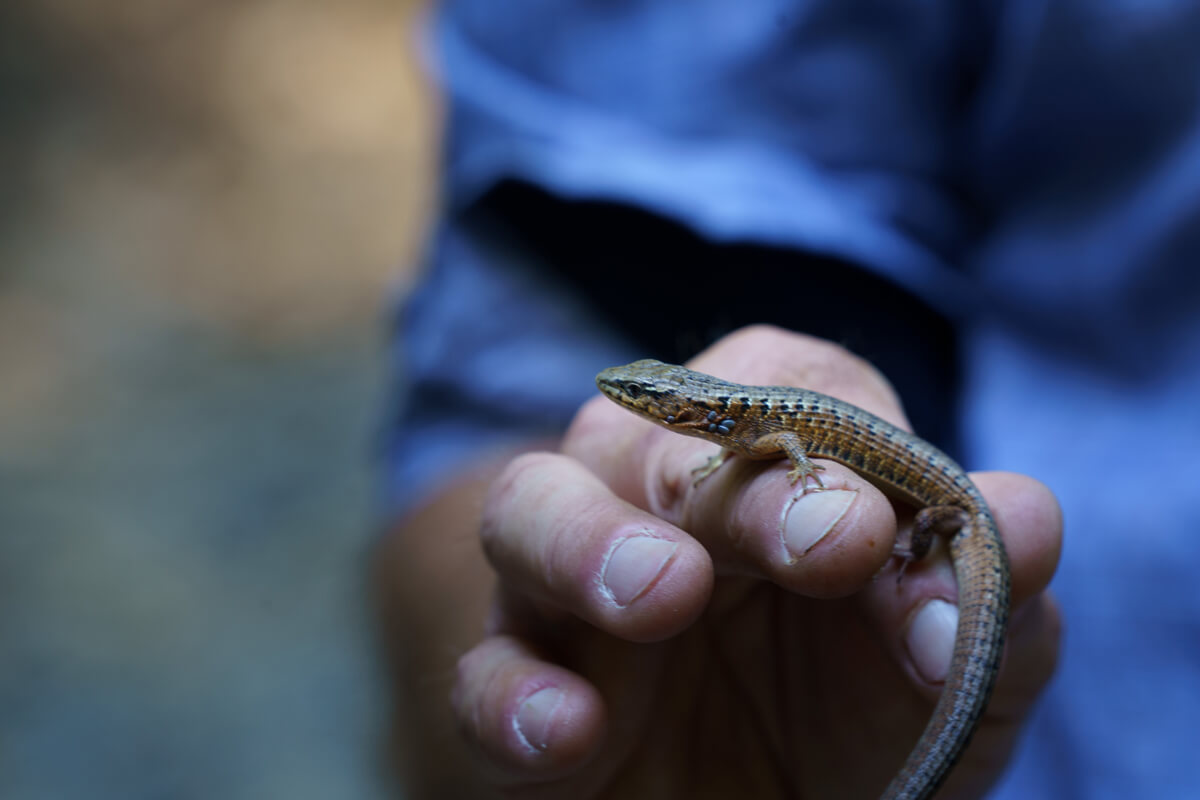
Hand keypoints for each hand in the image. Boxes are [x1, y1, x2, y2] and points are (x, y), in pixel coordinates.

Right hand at [380, 325, 1061, 798]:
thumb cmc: (854, 720)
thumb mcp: (944, 675)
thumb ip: (983, 597)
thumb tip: (1028, 517)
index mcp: (768, 467)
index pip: (789, 386)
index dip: (842, 442)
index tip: (887, 536)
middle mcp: (658, 501)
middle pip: (652, 434)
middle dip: (734, 483)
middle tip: (823, 543)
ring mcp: (573, 594)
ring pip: (526, 507)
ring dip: (589, 539)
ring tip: (663, 594)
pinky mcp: (519, 690)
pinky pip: (484, 667)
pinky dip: (513, 691)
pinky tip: (570, 730)